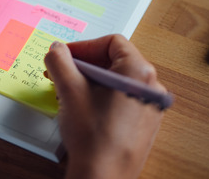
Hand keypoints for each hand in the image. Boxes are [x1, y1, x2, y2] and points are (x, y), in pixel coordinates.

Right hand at [44, 35, 165, 178]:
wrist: (102, 176)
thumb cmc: (92, 136)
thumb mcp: (69, 89)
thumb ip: (60, 61)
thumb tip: (57, 50)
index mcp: (139, 72)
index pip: (111, 42)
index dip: (84, 46)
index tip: (65, 56)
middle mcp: (151, 87)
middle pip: (114, 61)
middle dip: (84, 65)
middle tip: (61, 73)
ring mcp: (150, 107)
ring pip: (117, 81)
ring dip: (90, 81)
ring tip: (68, 92)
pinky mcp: (144, 124)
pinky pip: (122, 99)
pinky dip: (101, 97)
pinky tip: (82, 108)